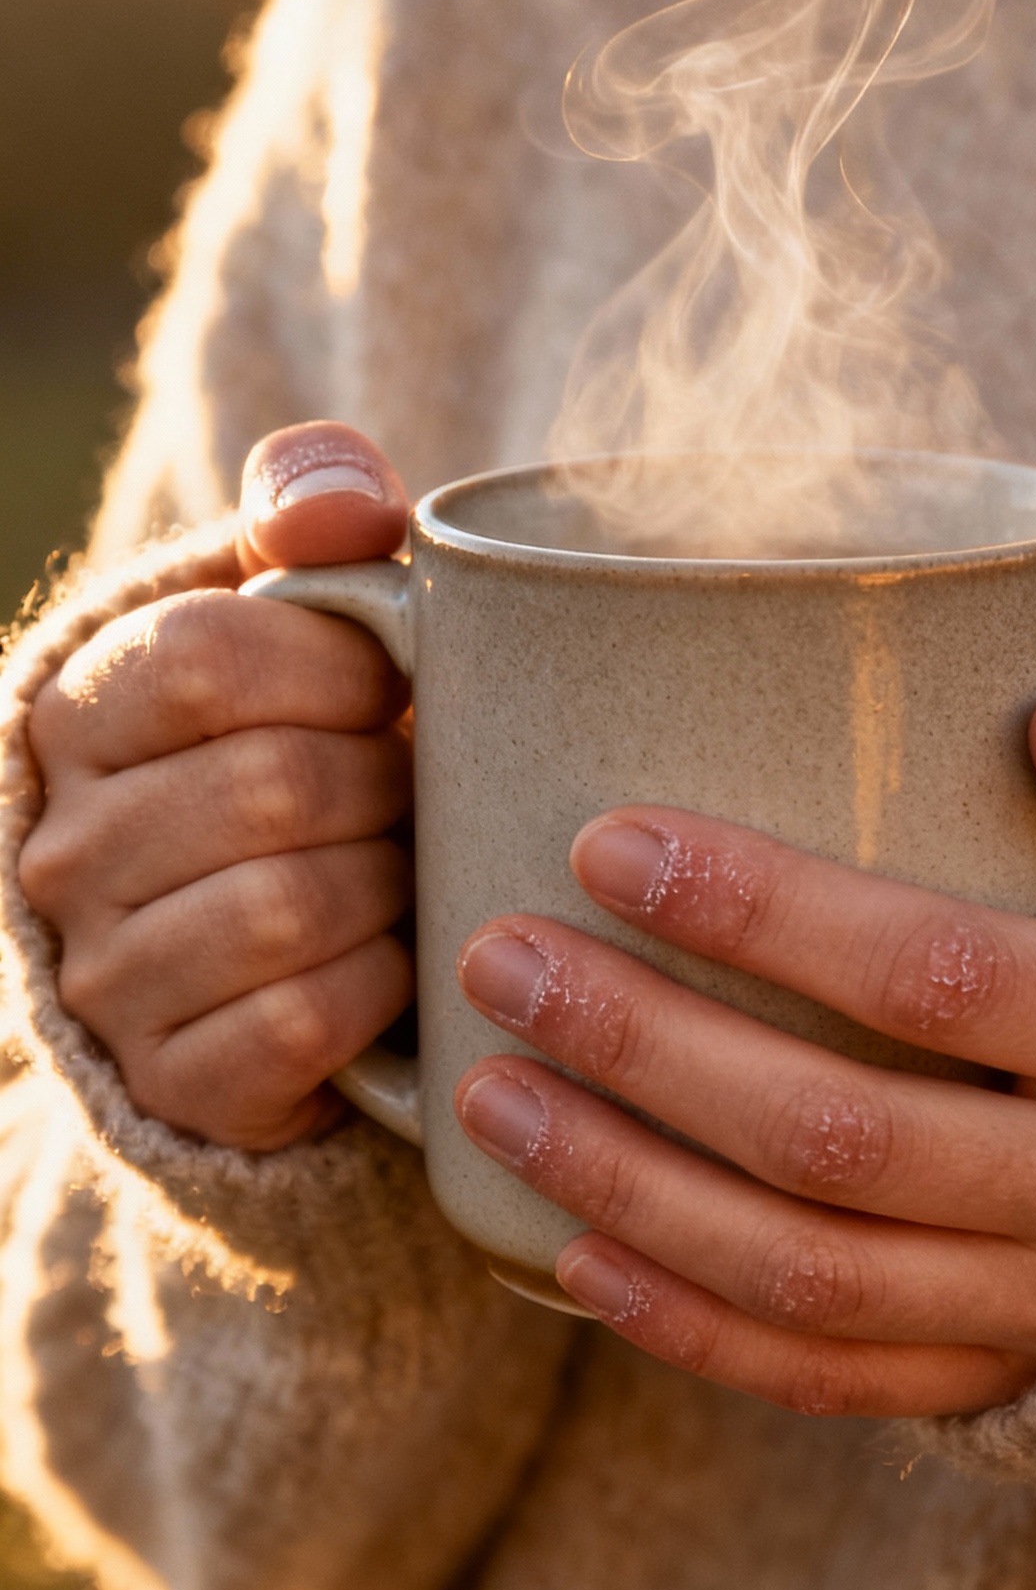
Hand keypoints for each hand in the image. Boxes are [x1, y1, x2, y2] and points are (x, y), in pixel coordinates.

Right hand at [19, 422, 414, 1148]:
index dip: (337, 664)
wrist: (278, 937)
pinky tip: (395, 956)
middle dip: (383, 780)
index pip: (207, 658)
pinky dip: (379, 983)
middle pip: (268, 786)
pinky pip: (300, 1022)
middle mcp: (64, 849)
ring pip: (286, 909)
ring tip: (407, 865)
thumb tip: (346, 514)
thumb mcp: (289, 604)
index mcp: (77, 711)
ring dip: (387, 883)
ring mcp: (106, 976)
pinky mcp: (174, 1081)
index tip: (394, 679)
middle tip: (418, 785)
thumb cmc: (298, 734)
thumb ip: (309, 507)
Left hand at [454, 687, 1035, 1415]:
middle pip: (838, 1135)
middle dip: (643, 1045)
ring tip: (486, 1092)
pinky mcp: (1007, 1384)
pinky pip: (829, 1380)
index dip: (763, 913)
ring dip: (625, 1185)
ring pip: (807, 1272)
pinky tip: (563, 1252)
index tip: (610, 841)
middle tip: (501, 954)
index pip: (939, 975)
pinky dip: (685, 1327)